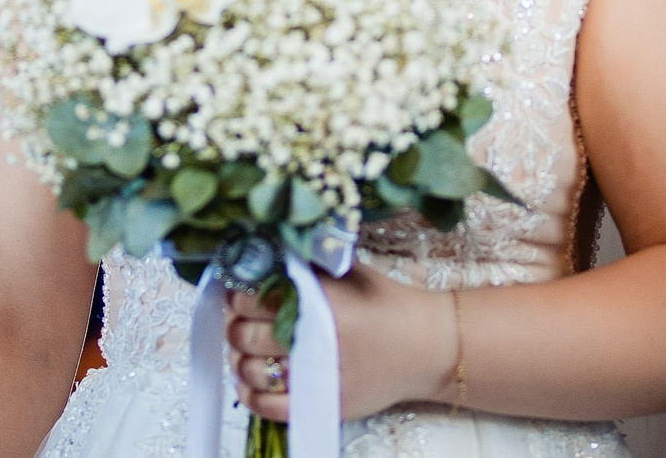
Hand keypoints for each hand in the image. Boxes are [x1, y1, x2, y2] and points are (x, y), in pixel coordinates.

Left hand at [227, 262, 450, 422]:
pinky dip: (251, 396)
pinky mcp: (323, 405)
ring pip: (250, 372)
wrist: (427, 346)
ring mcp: (317, 378)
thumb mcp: (343, 271)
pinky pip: (269, 408)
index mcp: (315, 302)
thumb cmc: (384, 303)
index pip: (250, 299)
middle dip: (238, 326)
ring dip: (242, 359)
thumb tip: (257, 257)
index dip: (239, 295)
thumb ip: (302, 266)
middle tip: (245, 322)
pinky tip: (252, 383)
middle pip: (243, 336)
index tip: (242, 294)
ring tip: (251, 350)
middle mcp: (312, 341)